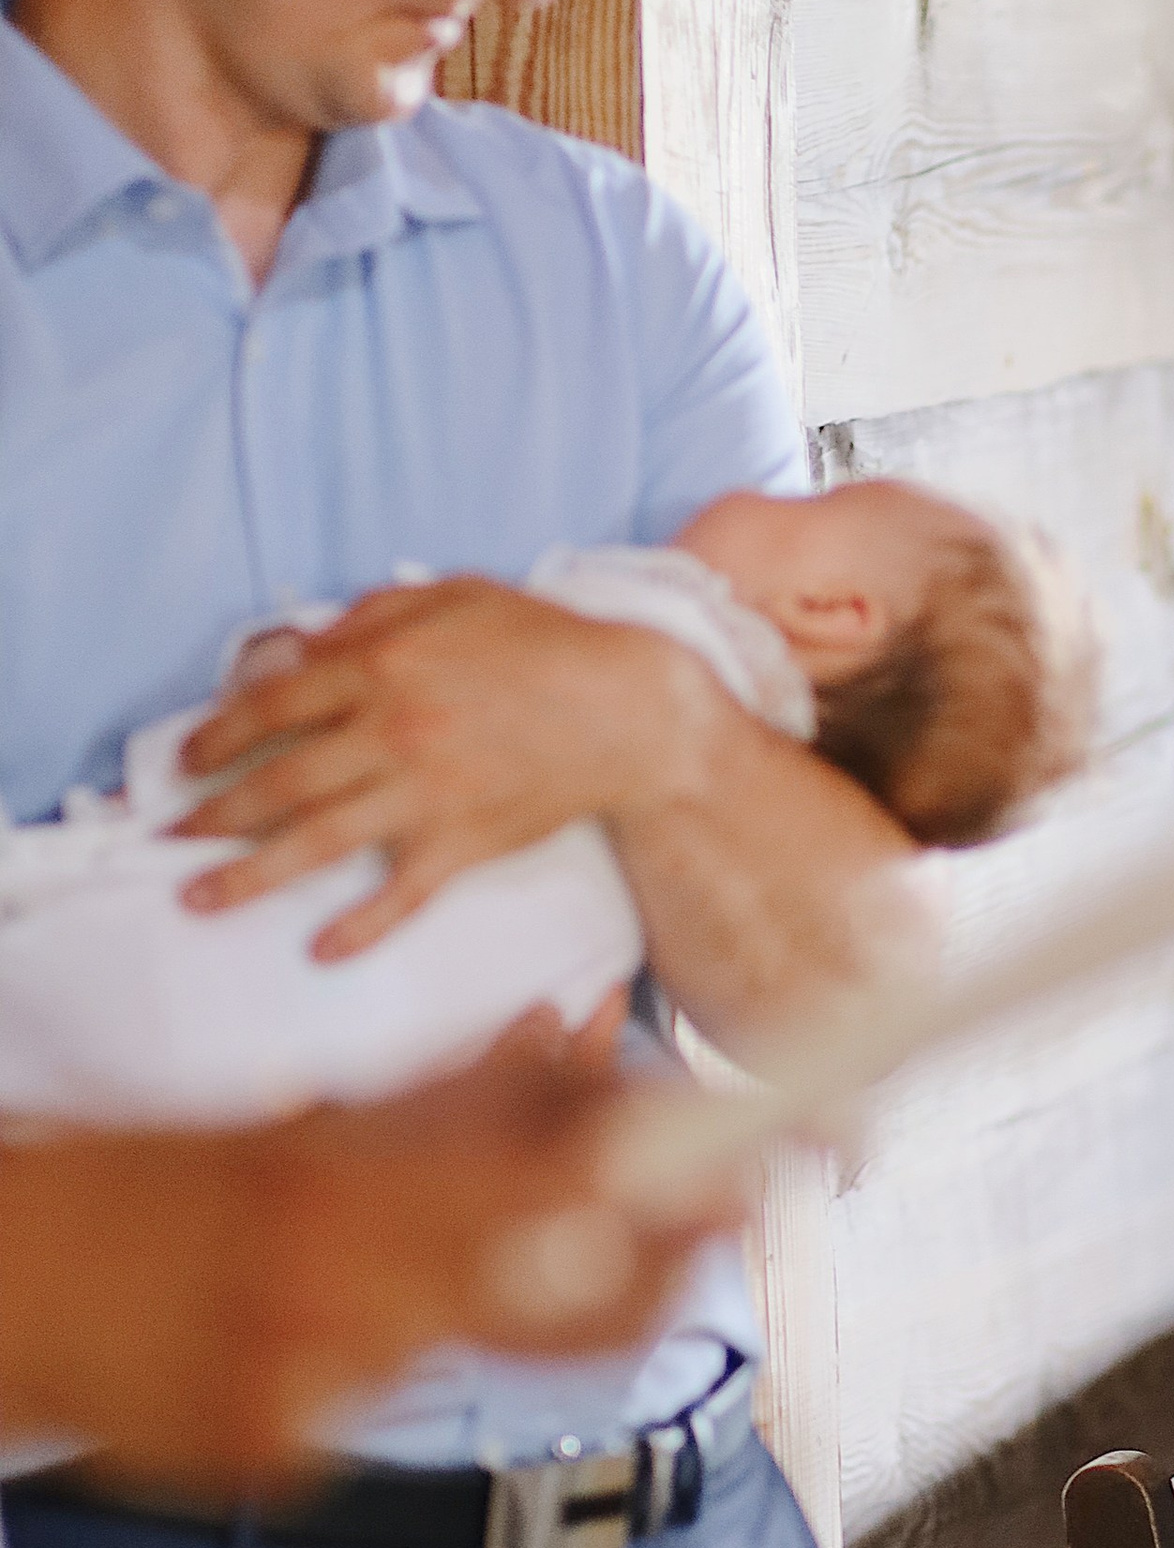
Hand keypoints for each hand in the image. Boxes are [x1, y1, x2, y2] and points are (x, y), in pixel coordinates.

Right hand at [0, 1018, 742, 1493]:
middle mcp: (335, 1290)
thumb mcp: (295, 1130)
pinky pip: (368, 1420)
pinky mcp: (267, 1461)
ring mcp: (304, 1388)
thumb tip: (576, 1031)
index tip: (760, 1184)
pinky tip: (272, 1348)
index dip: (676, 1198)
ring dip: (447, 1318)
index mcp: (341, 1184)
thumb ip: (445, 1099)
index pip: (554, 1202)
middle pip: (556, 1303)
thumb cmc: (144, 1190)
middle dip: (643, 1270)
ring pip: (456, 1355)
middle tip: (697, 1238)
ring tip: (343, 1281)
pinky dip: (349, 1381)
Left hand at [172, 579, 718, 954]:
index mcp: (381, 667)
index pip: (271, 706)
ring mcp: (426, 794)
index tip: (187, 763)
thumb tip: (304, 647)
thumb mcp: (452, 597)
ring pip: (317, 841)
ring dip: (249, 876)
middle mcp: (391, 733)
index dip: (217, 737)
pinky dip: (361, 926)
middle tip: (170, 840)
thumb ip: (372, 616)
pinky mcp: (464, 842)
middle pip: (277, 781)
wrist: (629, 711)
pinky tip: (321, 950)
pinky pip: (401, 894)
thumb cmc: (543, 644)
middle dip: (212, 815)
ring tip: (198, 902)